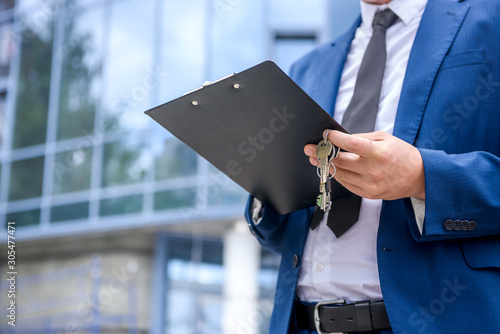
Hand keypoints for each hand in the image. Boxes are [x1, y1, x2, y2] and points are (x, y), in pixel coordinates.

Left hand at [304, 130, 425, 199]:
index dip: (334, 139)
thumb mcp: (384, 138)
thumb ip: (361, 138)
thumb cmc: (401, 154)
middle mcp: (373, 170)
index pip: (351, 144)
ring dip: (326, 166)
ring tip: (317, 158)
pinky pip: (346, 184)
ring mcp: (370, 184)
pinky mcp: (368, 194)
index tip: (325, 135)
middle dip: (322, 153)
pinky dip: (337, 175)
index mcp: (378, 152)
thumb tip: (340, 138)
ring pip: (340, 174)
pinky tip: (331, 168)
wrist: (417, 176)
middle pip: (340, 161)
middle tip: (310, 148)